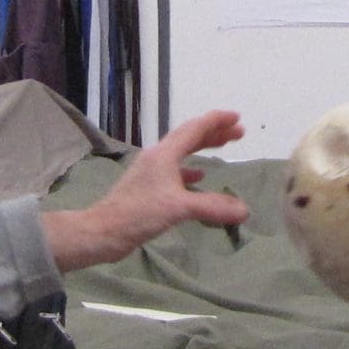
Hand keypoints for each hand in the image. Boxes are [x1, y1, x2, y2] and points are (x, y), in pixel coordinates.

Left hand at [43, 111, 248, 270]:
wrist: (104, 231)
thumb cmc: (138, 213)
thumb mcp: (178, 208)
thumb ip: (212, 207)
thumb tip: (244, 210)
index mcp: (164, 154)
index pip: (195, 129)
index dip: (217, 121)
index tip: (238, 118)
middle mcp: (157, 158)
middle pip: (189, 137)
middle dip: (214, 133)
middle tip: (238, 132)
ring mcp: (151, 172)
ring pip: (181, 152)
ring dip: (203, 148)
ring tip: (223, 149)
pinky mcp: (147, 188)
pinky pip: (174, 171)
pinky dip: (190, 170)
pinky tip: (199, 178)